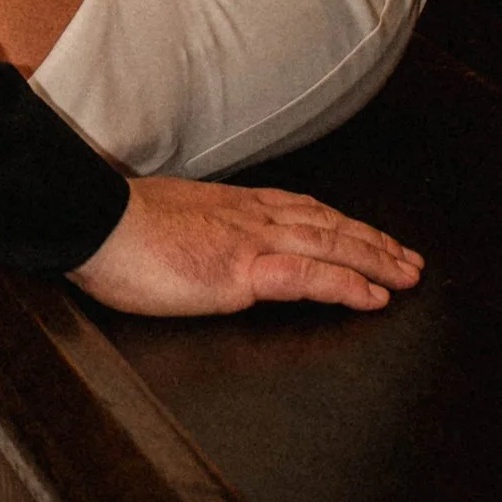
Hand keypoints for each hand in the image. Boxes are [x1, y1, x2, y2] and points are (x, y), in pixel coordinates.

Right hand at [70, 175, 422, 317]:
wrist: (92, 221)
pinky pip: (310, 276)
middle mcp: (251, 216)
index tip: (366, 233)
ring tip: (407, 276)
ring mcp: (251, 241)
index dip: (339, 223)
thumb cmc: (114, 229)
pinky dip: (348, 284)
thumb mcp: (165, 222)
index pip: (301, 209)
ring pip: (332, 245)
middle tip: (409, 259)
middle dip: (373, 242)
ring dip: (376, 260)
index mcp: (231, 205)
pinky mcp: (244, 271)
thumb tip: (195, 246)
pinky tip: (375, 296)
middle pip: (328, 225)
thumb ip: (193, 233)